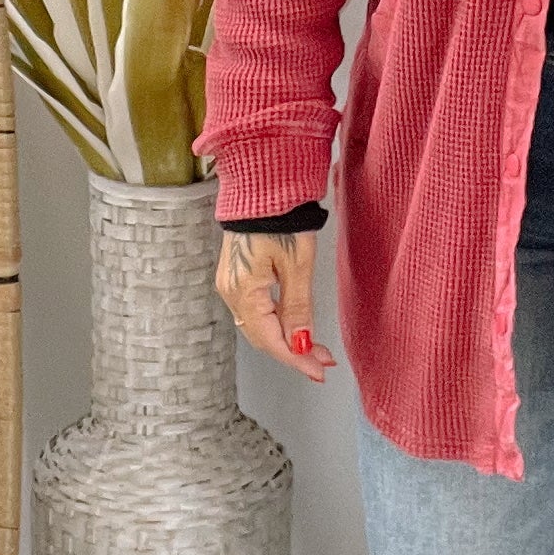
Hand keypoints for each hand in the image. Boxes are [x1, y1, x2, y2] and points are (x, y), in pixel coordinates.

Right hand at [215, 226, 337, 381]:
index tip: (319, 371)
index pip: (271, 339)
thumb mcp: (298, 265)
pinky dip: (275, 323)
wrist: (262, 184)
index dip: (296, 359)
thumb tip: (301, 344)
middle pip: (262, 337)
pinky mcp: (236, 276)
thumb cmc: (280, 217)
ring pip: (258, 326)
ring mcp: (231, 284)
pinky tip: (293, 326)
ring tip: (314, 348)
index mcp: (244, 291)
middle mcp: (231, 291)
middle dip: (294, 352)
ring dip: (286, 339)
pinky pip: (254, 310)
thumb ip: (298, 308)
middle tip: (322, 361)